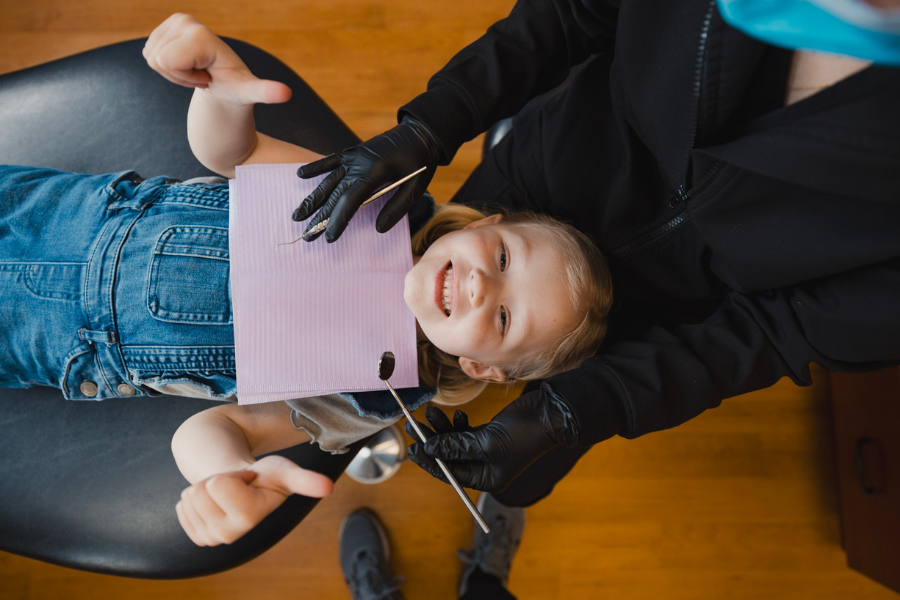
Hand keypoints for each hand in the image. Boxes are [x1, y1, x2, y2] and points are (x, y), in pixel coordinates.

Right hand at [143, 13, 290, 106]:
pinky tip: (188, 65)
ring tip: (197, 70)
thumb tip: (286, 94)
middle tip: (202, 74)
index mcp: (200, 34)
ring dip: (173, 72)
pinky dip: (166, 66)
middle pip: (157, 58)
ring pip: (151, 56)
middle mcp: (186, 20)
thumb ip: (266, 91)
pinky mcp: (164, 26)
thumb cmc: (236, 87)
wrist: (227, 80)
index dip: (183, 76)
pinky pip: (148, 53)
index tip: (207, 76)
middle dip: (177, 74)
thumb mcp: (250, 91)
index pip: (165, 61)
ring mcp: (173, 21)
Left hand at [175, 455, 332, 546]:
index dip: (233, 474)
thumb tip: (329, 487)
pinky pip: (181, 507)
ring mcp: (211, 538)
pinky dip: (196, 499)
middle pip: (198, 490)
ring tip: (227, 493)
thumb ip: (304, 480)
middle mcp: (229, 535)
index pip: (218, 483)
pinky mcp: (198, 537)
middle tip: (236, 486)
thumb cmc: (267, 476)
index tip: (249, 480)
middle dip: (216, 480)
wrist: (246, 486)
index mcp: (249, 518)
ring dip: (206, 488)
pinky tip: (216, 502)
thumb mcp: (284, 471)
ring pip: (189, 497)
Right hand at [292, 117, 441, 241]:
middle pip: (335, 194)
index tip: (330, 236)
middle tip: (307, 236)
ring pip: (329, 180)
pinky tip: (300, 175)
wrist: (420, 133)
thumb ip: (397, 208)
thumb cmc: (420, 161)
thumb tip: (379, 228)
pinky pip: (330, 160)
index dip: (339, 219)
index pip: (351, 199)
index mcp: (376, 170)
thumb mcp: (416, 187)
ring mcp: (354, 156)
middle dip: (320, 217)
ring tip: (297, 215)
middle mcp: (360, 163)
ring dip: (313, 199)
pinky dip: (315, 167)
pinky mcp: (353, 152)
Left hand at [405, 394, 561, 492]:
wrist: (550, 412)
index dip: (429, 461)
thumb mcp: (485, 441)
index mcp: (486, 479)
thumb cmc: (524, 432)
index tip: (411, 448)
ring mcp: (486, 451)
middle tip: (411, 424)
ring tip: (430, 412)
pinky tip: (459, 414)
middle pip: (449, 456)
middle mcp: (485, 468)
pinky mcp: (488, 435)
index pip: (450, 475)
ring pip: (455, 442)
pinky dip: (457, 424)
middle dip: (431, 441)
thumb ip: (455, 446)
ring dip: (442, 428)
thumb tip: (429, 449)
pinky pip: (464, 432)